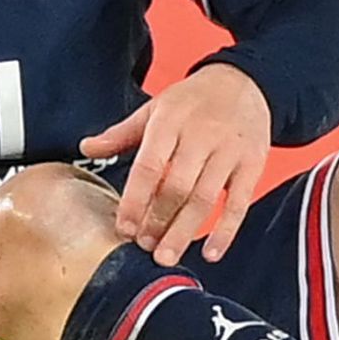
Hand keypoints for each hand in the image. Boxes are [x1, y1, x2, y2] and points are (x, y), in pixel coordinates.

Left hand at [89, 60, 275, 261]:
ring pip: (205, 199)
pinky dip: (225, 231)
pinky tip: (210, 253)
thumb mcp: (155, 108)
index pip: (149, 166)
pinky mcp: (252, 165)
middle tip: (144, 247)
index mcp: (170, 121)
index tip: (124, 228)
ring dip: (184, 231)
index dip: (135, 201)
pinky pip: (239, 203)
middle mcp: (201, 136)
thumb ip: (122, 133)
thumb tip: (86, 147)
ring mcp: (229, 151)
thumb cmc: (193, 101)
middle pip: (177, 187)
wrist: (244, 82)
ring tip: (166, 256)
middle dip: (158, 221)